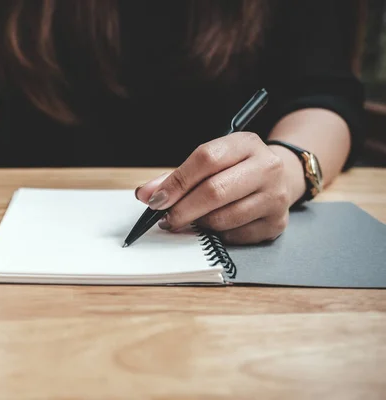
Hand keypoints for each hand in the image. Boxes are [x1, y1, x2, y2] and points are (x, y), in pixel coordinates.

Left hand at [135, 132, 293, 244]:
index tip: (155, 200)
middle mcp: (266, 167)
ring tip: (191, 219)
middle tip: (165, 219)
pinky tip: (214, 225)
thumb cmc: (235, 169)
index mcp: (245, 143)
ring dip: (199, 223)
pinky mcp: (276, 223)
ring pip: (224, 218)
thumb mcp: (211, 161)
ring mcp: (275, 196)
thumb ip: (177, 176)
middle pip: (215, 191)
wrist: (280, 178)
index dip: (177, 182)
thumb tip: (145, 194)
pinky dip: (217, 234)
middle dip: (182, 209)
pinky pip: (235, 236)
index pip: (206, 159)